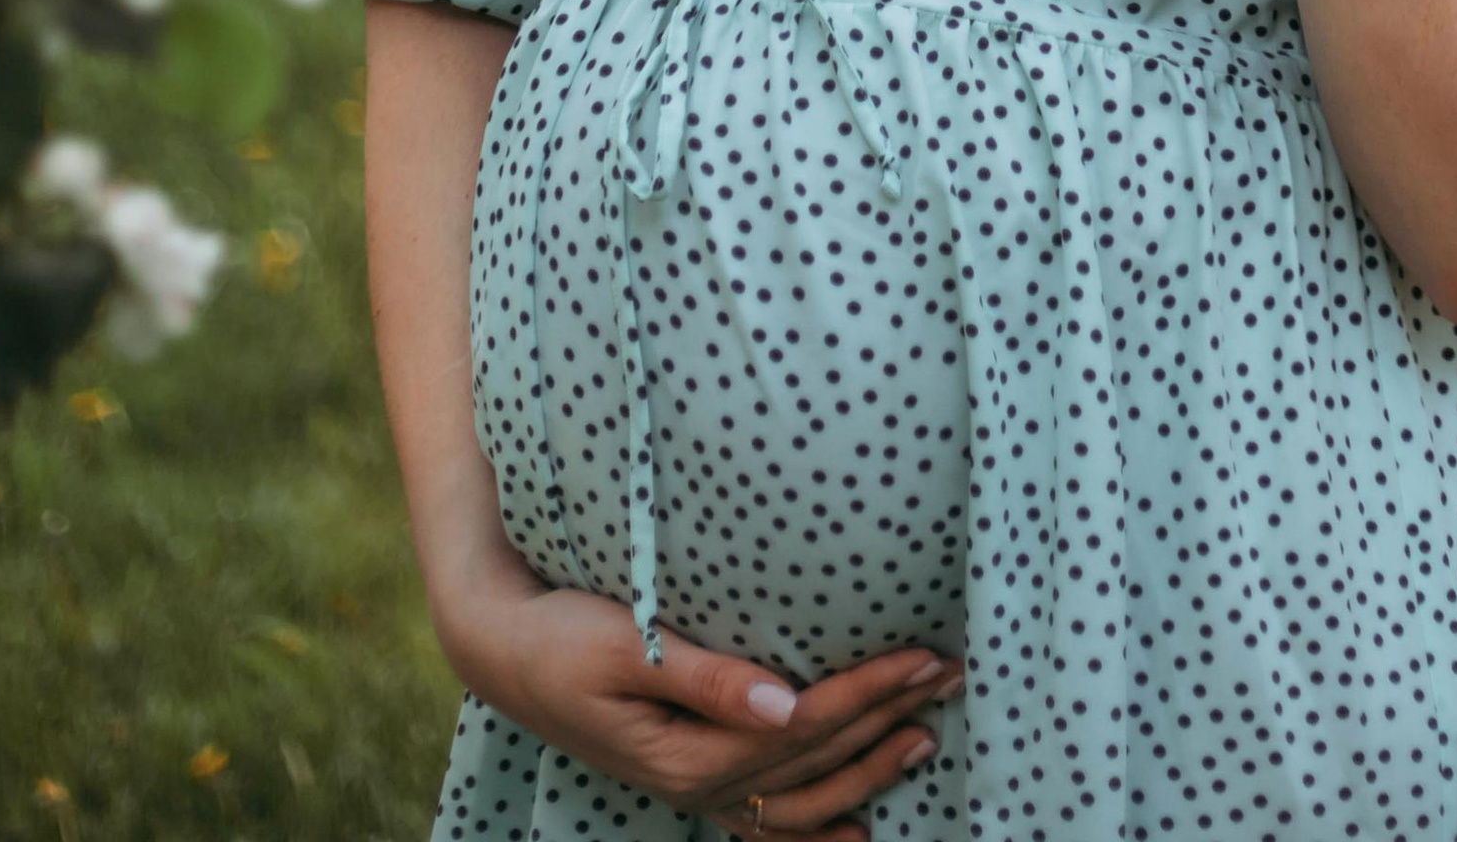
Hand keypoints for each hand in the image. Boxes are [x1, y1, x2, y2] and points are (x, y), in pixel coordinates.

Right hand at [446, 564, 958, 836]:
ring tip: (925, 736)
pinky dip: (813, 834)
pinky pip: (762, 826)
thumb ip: (705, 675)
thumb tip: (785, 701)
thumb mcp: (625, 644)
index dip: (869, 692)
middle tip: (950, 670)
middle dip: (887, 716)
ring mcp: (694, 793)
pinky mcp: (688, 783)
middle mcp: (698, 785)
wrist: (507, 654)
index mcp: (688, 752)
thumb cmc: (564, 635)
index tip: (924, 654)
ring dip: (867, 771)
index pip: (804, 726)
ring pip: (799, 801)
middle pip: (813, 759)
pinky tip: (857, 834)